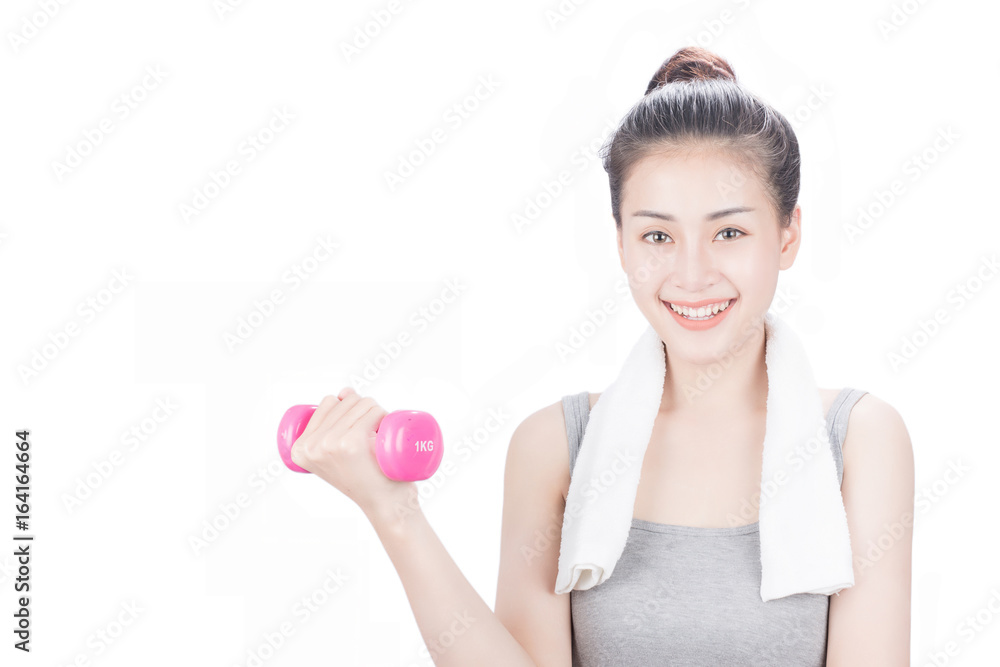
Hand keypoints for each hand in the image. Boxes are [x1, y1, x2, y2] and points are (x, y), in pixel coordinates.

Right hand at [289, 387, 417, 519]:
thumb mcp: (339, 452)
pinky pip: (373, 411)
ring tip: (377, 437)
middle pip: (345, 401)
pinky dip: (384, 415)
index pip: (327, 403)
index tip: (356, 431)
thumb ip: (335, 421)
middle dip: (364, 410)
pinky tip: (384, 432)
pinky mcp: (352, 442)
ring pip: (362, 403)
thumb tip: (344, 392)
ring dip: (377, 412)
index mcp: (299, 448)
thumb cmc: (365, 477)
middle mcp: (311, 446)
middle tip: (371, 436)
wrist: (385, 504)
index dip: (348, 408)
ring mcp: (331, 444)